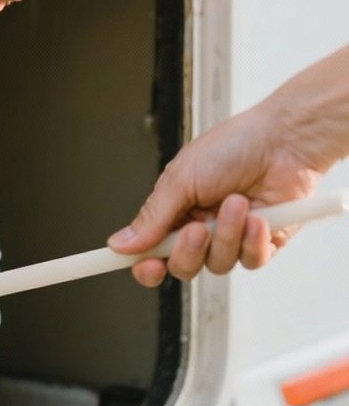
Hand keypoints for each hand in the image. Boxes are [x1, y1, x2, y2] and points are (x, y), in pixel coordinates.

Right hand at [107, 102, 324, 286]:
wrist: (285, 139)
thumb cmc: (234, 146)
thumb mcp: (180, 179)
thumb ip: (151, 218)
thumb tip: (120, 244)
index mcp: (175, 212)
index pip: (151, 252)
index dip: (146, 265)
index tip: (146, 266)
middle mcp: (201, 228)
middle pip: (182, 266)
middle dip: (188, 251)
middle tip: (197, 229)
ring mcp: (232, 237)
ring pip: (218, 264)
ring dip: (227, 236)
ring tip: (237, 203)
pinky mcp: (263, 242)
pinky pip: (252, 261)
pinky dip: (253, 242)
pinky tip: (258, 217)